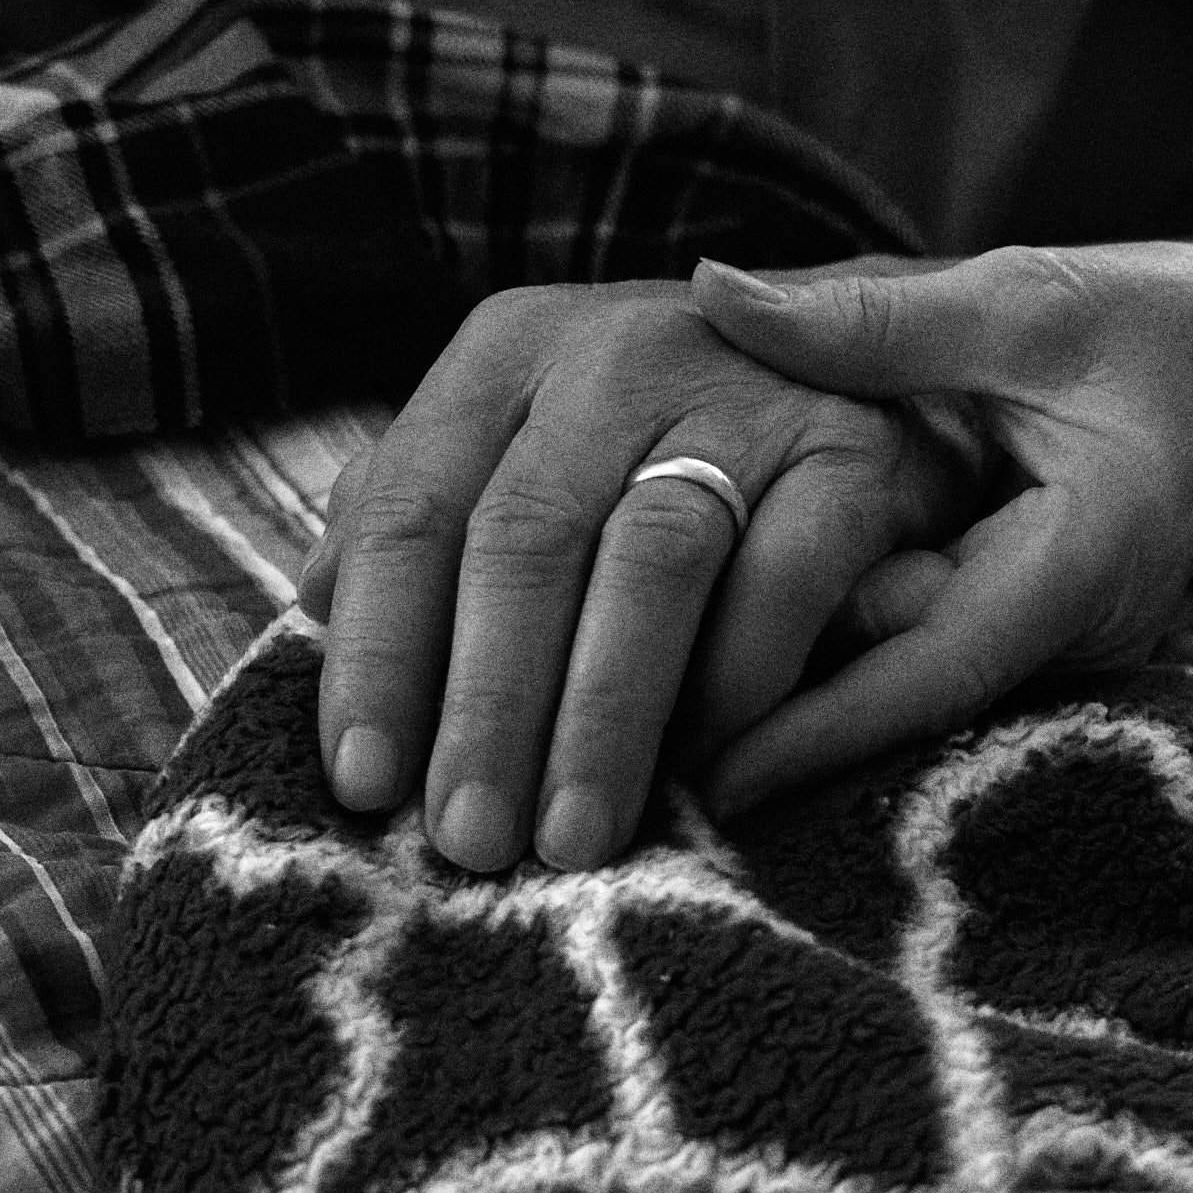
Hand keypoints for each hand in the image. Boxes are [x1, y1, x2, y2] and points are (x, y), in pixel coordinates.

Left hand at [298, 276, 988, 872]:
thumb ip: (423, 510)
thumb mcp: (529, 451)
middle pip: (524, 540)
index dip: (382, 653)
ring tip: (570, 839)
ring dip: (601, 715)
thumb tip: (316, 601)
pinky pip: (782, 579)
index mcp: (510, 354)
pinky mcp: (851, 449)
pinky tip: (701, 775)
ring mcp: (740, 391)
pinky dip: (736, 685)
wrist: (876, 373)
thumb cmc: (660, 450)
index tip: (363, 784)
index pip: (415, 509)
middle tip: (470, 841)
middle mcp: (617, 352)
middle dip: (487, 707)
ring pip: (649, 562)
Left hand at [691, 242, 1192, 815]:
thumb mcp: (1027, 302)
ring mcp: (1039, 647)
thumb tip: (712, 292)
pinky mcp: (1010, 633)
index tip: (712, 780)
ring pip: (890, 685)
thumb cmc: (1167, 329)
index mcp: (1079, 564)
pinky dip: (815, 653)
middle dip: (769, 726)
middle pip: (892, 696)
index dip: (822, 731)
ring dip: (779, 700)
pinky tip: (704, 666)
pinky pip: (901, 656)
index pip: (931, 671)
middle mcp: (1061, 635)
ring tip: (638, 744)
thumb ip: (873, 317)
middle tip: (624, 766)